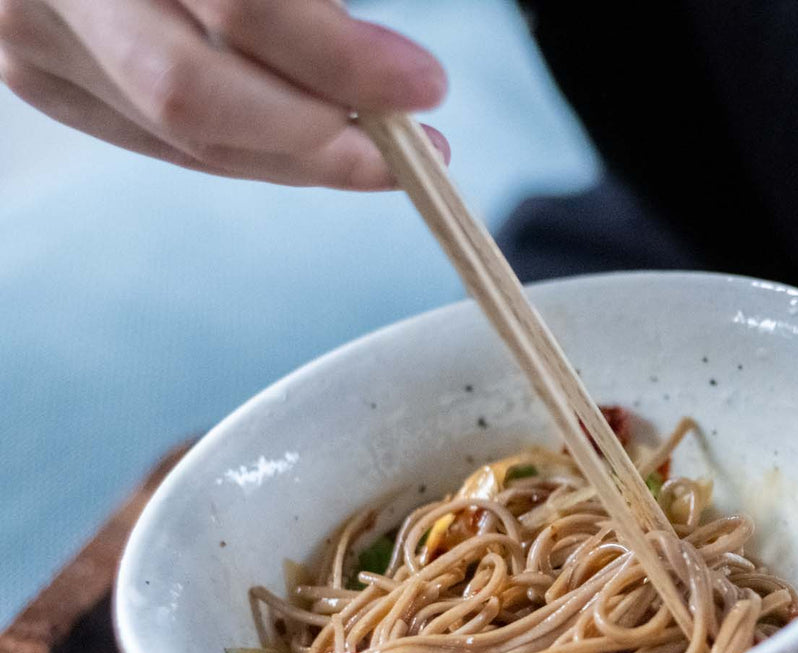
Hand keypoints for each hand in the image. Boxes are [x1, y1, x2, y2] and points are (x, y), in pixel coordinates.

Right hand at [0, 0, 447, 187]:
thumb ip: (305, 0)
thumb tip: (391, 74)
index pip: (241, 7)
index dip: (342, 60)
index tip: (424, 86)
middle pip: (197, 97)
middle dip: (322, 138)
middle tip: (412, 145)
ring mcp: (35, 39)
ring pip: (188, 138)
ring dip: (301, 158)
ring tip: (380, 150)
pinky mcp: (43, 81)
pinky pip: (168, 146)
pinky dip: (255, 152)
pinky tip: (314, 141)